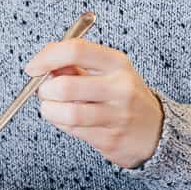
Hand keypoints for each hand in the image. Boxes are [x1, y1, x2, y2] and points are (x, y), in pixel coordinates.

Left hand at [24, 39, 163, 167]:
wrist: (157, 132)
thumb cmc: (125, 97)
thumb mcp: (108, 72)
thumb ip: (76, 65)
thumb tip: (46, 65)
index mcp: (117, 63)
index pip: (75, 50)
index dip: (47, 57)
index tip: (33, 67)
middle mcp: (120, 87)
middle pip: (66, 86)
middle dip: (44, 90)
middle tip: (44, 91)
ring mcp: (117, 115)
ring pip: (67, 113)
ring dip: (50, 110)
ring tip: (52, 107)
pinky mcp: (111, 139)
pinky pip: (74, 131)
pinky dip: (61, 124)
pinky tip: (66, 120)